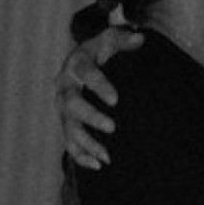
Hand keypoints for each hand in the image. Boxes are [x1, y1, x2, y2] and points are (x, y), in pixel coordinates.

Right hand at [54, 26, 145, 168]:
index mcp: (76, 64)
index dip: (99, 85)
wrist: (84, 63)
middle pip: (72, 105)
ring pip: (69, 128)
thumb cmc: (102, 51)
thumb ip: (124, 38)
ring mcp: (63, 108)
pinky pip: (69, 143)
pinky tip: (98, 165)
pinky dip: (82, 156)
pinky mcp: (66, 123)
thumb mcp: (111, 40)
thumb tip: (140, 39)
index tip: (115, 99)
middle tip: (112, 127)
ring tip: (107, 156)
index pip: (85, 73)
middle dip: (91, 117)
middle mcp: (65, 87)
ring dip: (87, 143)